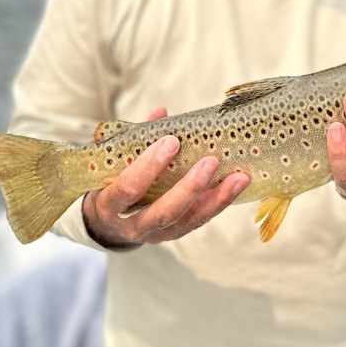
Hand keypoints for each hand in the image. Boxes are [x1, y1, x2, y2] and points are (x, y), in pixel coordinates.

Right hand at [82, 107, 249, 246]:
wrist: (106, 222)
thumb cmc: (110, 182)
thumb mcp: (112, 161)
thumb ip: (134, 138)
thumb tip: (160, 111)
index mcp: (109, 204)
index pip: (128, 188)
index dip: (149, 166)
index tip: (171, 141)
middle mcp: (132, 226)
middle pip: (164, 212)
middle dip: (189, 187)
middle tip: (211, 161)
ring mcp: (155, 234)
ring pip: (188, 220)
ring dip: (216, 199)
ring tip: (239, 178)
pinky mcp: (174, 235)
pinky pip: (198, 221)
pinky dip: (218, 203)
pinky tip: (235, 186)